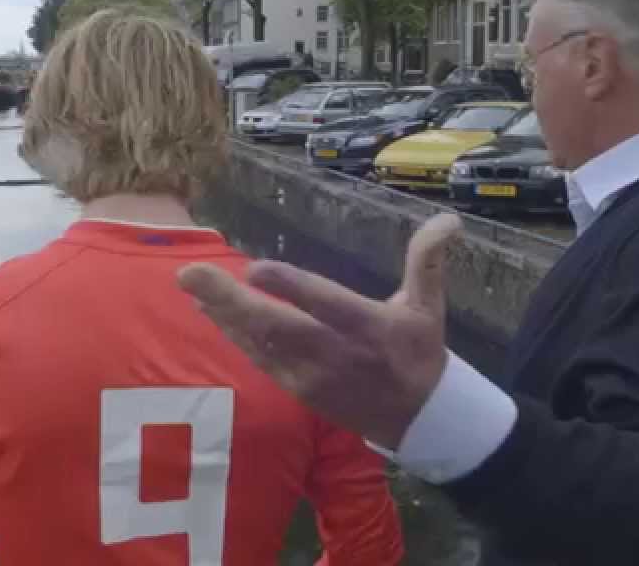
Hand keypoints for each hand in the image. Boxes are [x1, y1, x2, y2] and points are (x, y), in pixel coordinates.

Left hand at [177, 213, 461, 449]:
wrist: (418, 420)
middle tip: (191, 274)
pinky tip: (208, 312)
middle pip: (275, 327)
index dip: (290, 288)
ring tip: (190, 286)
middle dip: (229, 301)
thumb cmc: (419, 352)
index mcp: (367, 329)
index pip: (324, 305)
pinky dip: (231, 334)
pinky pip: (258, 359)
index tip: (254, 268)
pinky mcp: (295, 389)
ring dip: (221, 315)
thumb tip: (448, 220)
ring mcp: (310, 376)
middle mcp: (333, 354)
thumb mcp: (429, 306)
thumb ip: (428, 261)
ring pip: (258, 344)